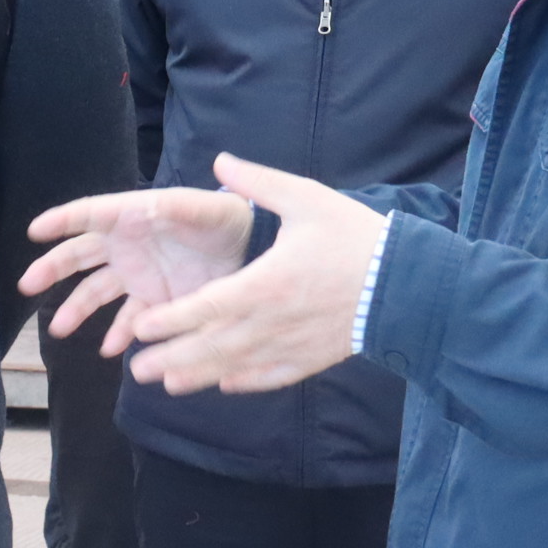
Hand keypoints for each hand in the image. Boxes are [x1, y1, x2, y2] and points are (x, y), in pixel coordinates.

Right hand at [22, 184, 256, 353]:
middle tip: (27, 285)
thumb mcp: (200, 209)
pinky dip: (118, 335)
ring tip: (59, 329)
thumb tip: (141, 208)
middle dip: (52, 269)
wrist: (251, 249)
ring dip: (76, 309)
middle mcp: (126, 246)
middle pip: (79, 257)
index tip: (34, 230)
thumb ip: (174, 208)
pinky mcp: (155, 302)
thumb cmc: (221, 218)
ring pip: (96, 293)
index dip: (61, 220)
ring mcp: (138, 276)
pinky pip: (128, 320)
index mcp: (131, 216)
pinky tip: (109, 349)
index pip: (88, 215)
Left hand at [109, 155, 392, 398]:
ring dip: (200, 375)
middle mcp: (272, 321)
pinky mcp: (313, 359)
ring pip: (237, 366)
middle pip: (213, 345)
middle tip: (138, 368)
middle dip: (173, 357)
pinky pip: (272, 376)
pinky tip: (225, 385)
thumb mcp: (306, 199)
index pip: (206, 307)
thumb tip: (219, 162)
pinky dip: (246, 382)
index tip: (141, 327)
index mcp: (265, 283)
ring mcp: (292, 345)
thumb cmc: (356, 238)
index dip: (171, 320)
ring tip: (167, 384)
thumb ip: (259, 183)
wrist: (408, 284)